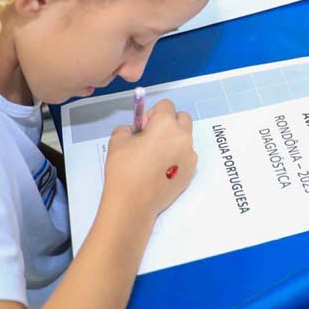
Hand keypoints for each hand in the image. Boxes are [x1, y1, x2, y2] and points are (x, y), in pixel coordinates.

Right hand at [102, 99, 196, 222]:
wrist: (133, 203)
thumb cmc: (124, 169)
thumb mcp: (117, 140)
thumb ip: (129, 128)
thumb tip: (137, 131)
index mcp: (167, 125)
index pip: (166, 105)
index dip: (152, 113)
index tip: (143, 126)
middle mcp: (184, 137)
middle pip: (182, 119)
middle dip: (169, 123)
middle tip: (152, 137)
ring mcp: (190, 156)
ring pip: (185, 139)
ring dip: (173, 141)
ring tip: (154, 158)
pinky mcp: (191, 173)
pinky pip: (185, 157)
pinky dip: (176, 158)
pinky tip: (160, 171)